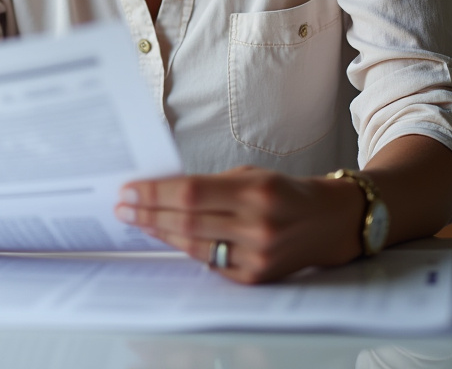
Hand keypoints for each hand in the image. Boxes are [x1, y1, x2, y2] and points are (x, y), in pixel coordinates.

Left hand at [114, 165, 362, 283]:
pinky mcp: (256, 277)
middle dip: (148, 213)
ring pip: (194, 245)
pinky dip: (185, 248)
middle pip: (187, 221)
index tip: (129, 190)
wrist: (328, 222)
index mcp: (255, 191)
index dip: (155, 192)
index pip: (191, 193)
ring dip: (160, 232)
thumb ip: (210, 184)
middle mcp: (257, 225)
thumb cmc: (283, 191)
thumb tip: (162, 190)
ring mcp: (257, 256)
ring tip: (136, 220)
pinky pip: (210, 263)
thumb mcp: (250, 174)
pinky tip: (166, 236)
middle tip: (123, 207)